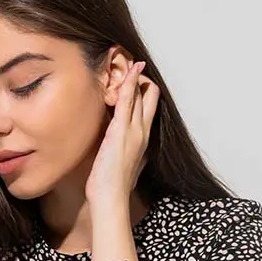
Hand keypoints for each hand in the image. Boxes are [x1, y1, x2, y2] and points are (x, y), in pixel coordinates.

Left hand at [85, 59, 159, 206]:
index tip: (138, 83)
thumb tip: (123, 151)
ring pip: (141, 95)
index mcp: (143, 141)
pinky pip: (127, 99)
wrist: (111, 198)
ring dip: (136, 78)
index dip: (145, 94)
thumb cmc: (113, 188)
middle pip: (150, 98)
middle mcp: (142, 132)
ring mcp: (133, 130)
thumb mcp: (124, 166)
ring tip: (130, 62)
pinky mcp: (120, 129)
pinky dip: (129, 82)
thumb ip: (127, 154)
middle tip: (133, 70)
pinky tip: (129, 69)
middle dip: (143, 82)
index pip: (149, 110)